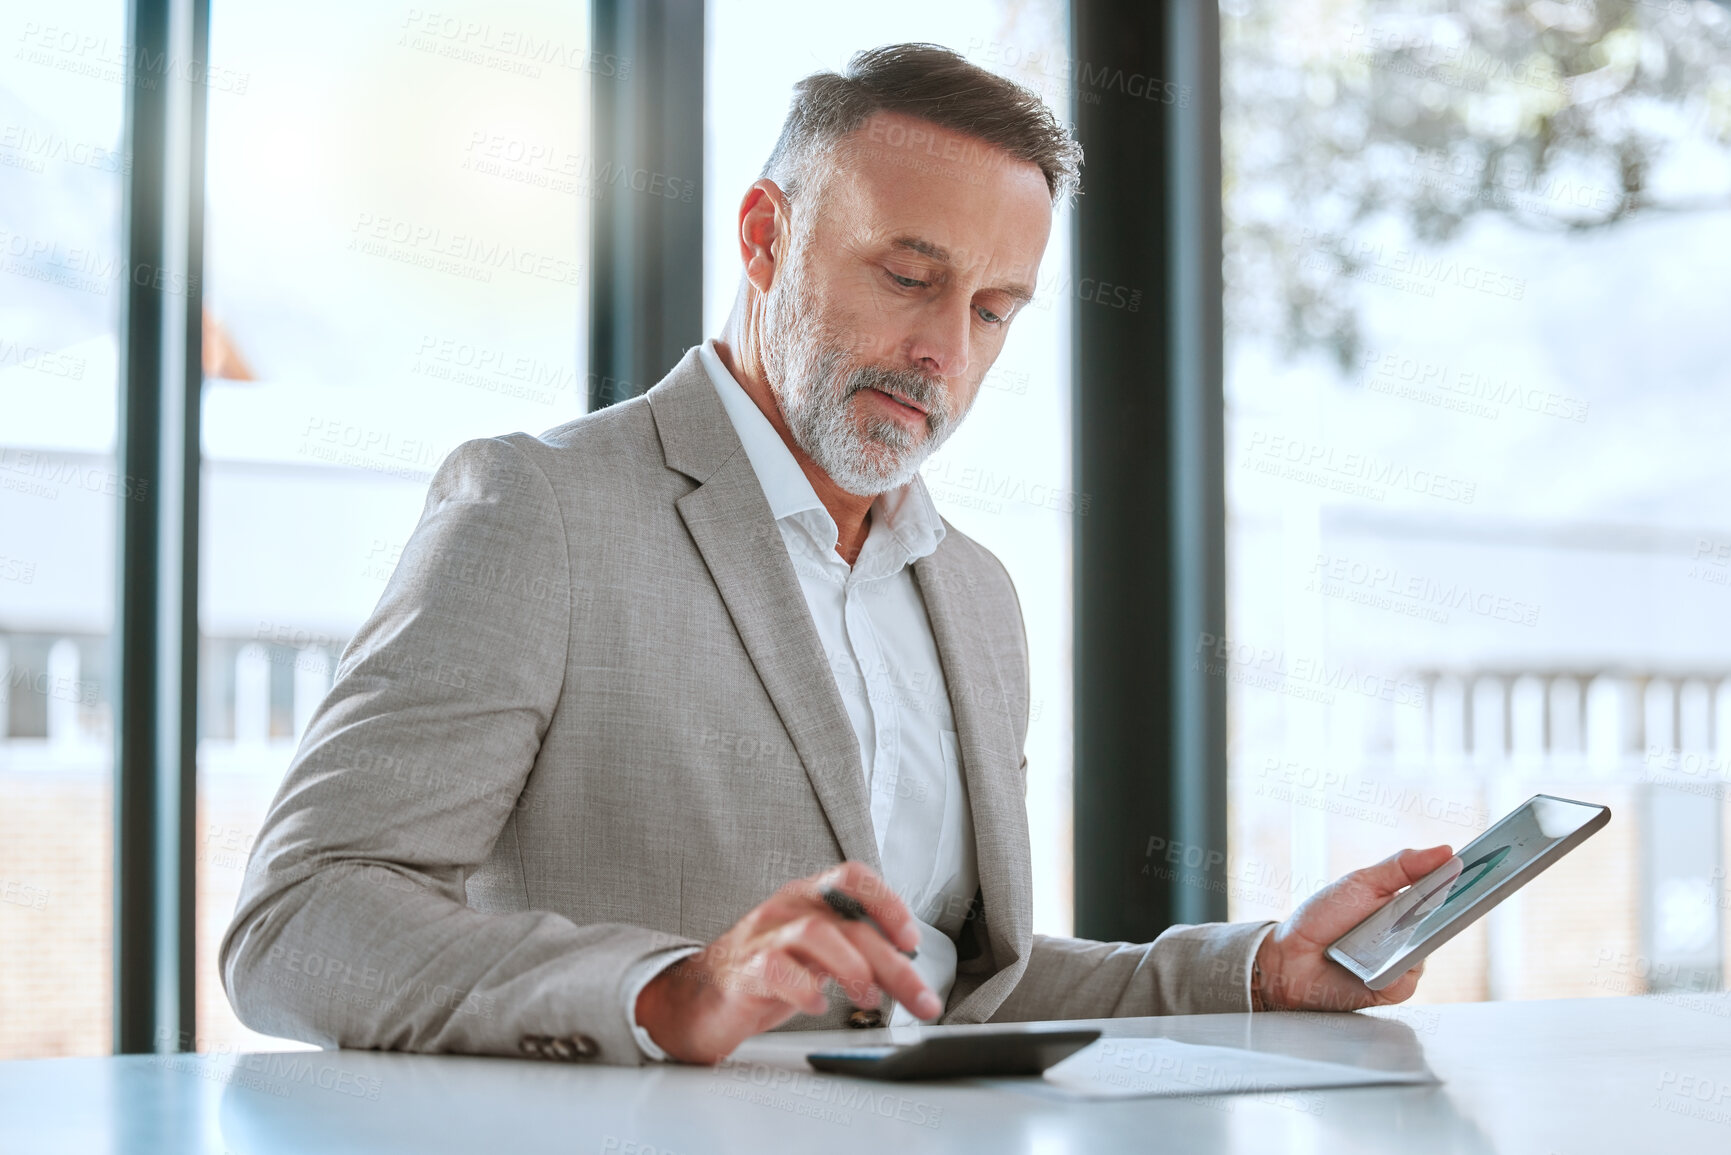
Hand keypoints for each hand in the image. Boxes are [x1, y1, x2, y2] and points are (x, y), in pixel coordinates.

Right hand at [634, 861, 940, 1063]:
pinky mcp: (743, 970)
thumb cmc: (761, 976)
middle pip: (847, 922)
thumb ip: (854, 952)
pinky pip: (777, 969)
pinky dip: (805, 988)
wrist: (695, 1001)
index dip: (887, 902)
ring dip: (853, 968)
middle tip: (920, 998)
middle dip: (892, 961)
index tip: (912, 939)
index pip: (852, 877)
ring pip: (815, 933)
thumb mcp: (814, 956)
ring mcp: (762, 937)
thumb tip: (906, 969)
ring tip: (869, 997)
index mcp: (806, 899)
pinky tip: (819, 1004)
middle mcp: (786, 910)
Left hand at [1254, 844, 1454, 1011]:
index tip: (1486, 865)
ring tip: (1391, 928)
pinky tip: (1376, 959)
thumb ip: (1402, 867)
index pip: (1444, 890)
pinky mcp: (1395, 987)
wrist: (1290, 958)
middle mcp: (1409, 932)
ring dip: (1412, 937)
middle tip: (1463, 893)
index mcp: (1404, 903)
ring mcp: (1404, 960)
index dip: (1465, 880)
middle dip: (1454, 906)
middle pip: (1444, 920)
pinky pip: (1409, 977)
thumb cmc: (1322, 918)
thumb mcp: (1362, 882)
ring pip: (1427, 948)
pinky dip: (1396, 966)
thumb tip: (1444, 851)